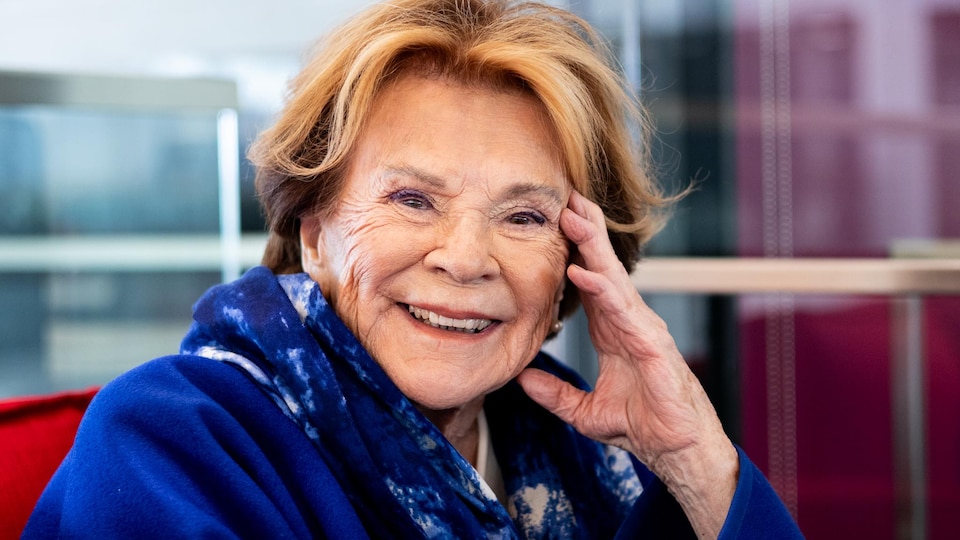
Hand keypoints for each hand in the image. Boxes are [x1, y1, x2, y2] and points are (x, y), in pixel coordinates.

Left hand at [517, 190, 736, 537]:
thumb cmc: (641, 425)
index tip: (554, 223)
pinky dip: (603, 290)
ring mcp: (643, 329)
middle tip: (566, 198)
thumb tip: (522, 379)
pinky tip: (584, 272)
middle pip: (602, 268)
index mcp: (613, 330)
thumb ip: (554, 394)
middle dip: (585, 232)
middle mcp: (628, 321)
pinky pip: (624, 311)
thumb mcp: (584, 411)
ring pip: (614, 279)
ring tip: (573, 216)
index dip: (572, 252)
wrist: (675, 449)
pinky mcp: (653, 345)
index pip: (589, 282)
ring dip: (592, 247)